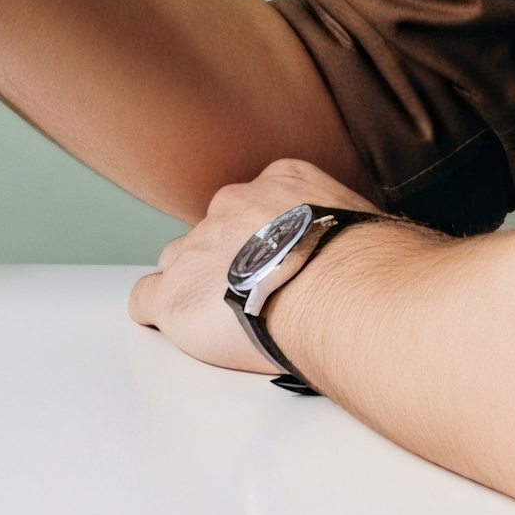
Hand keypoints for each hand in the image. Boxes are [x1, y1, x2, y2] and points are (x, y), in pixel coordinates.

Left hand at [127, 157, 388, 376]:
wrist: (340, 294)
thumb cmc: (370, 269)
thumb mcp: (368, 223)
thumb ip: (346, 229)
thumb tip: (369, 255)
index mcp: (279, 183)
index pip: (255, 205)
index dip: (265, 241)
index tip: (280, 265)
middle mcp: (230, 206)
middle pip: (214, 234)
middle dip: (229, 265)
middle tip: (260, 300)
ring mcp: (197, 248)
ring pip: (179, 264)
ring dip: (197, 290)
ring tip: (227, 323)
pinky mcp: (175, 295)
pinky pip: (145, 300)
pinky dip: (158, 315)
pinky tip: (182, 331)